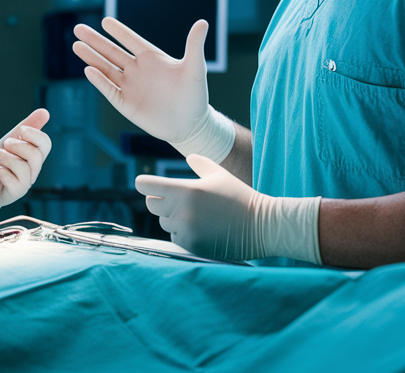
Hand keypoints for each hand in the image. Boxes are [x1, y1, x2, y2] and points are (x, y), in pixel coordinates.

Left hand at [0, 109, 51, 224]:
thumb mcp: (9, 141)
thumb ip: (26, 127)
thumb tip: (45, 112)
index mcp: (33, 157)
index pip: (45, 144)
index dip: (35, 134)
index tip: (20, 130)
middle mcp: (31, 172)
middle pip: (36, 155)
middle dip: (19, 145)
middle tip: (4, 144)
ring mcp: (22, 185)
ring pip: (25, 169)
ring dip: (8, 158)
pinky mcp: (10, 196)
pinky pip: (16, 185)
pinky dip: (6, 174)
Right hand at [72, 17, 210, 146]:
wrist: (191, 125)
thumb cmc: (195, 95)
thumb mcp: (195, 67)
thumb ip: (194, 44)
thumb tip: (203, 22)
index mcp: (152, 58)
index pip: (130, 40)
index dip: (119, 31)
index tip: (105, 21)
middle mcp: (137, 70)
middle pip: (111, 52)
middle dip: (95, 41)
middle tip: (78, 29)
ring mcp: (130, 87)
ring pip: (106, 69)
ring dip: (91, 58)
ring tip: (76, 46)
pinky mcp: (126, 104)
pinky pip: (110, 90)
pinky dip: (99, 81)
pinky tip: (89, 70)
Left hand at [136, 154, 263, 260]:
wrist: (260, 225)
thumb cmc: (239, 196)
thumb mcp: (219, 174)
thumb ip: (200, 163)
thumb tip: (188, 157)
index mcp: (184, 190)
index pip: (146, 186)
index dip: (144, 184)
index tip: (145, 184)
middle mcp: (180, 211)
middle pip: (152, 205)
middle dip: (161, 201)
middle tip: (178, 200)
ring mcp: (185, 230)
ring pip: (165, 222)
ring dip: (174, 218)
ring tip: (197, 215)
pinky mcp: (191, 246)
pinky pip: (176, 238)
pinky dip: (184, 234)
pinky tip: (202, 228)